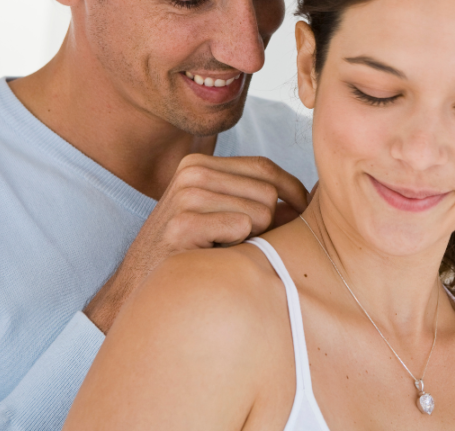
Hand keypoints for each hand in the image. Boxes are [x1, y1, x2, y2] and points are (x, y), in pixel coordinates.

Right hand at [84, 154, 308, 331]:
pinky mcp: (182, 223)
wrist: (141, 290)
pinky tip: (214, 256)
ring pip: (260, 210)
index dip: (292, 190)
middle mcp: (192, 172)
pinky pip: (241, 227)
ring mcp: (185, 196)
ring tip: (225, 250)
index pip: (265, 167)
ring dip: (254, 238)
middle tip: (248, 244)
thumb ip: (258, 200)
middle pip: (268, 191)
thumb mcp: (222, 215)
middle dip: (272, 221)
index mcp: (201, 164)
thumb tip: (313, 197)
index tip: (302, 213)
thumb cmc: (193, 254)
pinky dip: (237, 247)